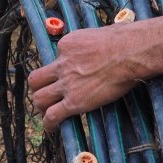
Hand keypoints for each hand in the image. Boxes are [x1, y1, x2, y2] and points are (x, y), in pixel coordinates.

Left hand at [28, 24, 144, 131]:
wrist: (127, 53)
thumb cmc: (120, 41)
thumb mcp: (95, 35)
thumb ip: (87, 43)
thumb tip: (93, 48)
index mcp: (66, 46)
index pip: (56, 57)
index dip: (61, 66)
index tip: (68, 72)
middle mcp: (61, 64)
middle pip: (36, 79)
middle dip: (38, 88)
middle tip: (46, 93)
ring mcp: (66, 84)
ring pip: (39, 98)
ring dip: (41, 106)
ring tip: (46, 111)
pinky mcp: (74, 101)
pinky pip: (53, 115)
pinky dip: (48, 123)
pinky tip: (52, 127)